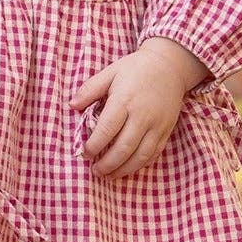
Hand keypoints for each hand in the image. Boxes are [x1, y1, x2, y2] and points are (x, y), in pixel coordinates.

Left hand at [70, 39, 206, 179]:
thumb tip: (72, 106)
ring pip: (141, 155)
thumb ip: (90, 89)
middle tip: (95, 170)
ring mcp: (157, 125)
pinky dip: (140, 164)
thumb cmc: (136, 69)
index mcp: (124, 100)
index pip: (107, 129)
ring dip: (124, 169)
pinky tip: (128, 168)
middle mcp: (142, 115)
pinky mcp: (167, 130)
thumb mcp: (110, 72)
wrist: (170, 66)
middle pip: (124, 148)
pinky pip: (154, 153)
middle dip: (108, 164)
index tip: (85, 153)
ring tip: (110, 175)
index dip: (94, 145)